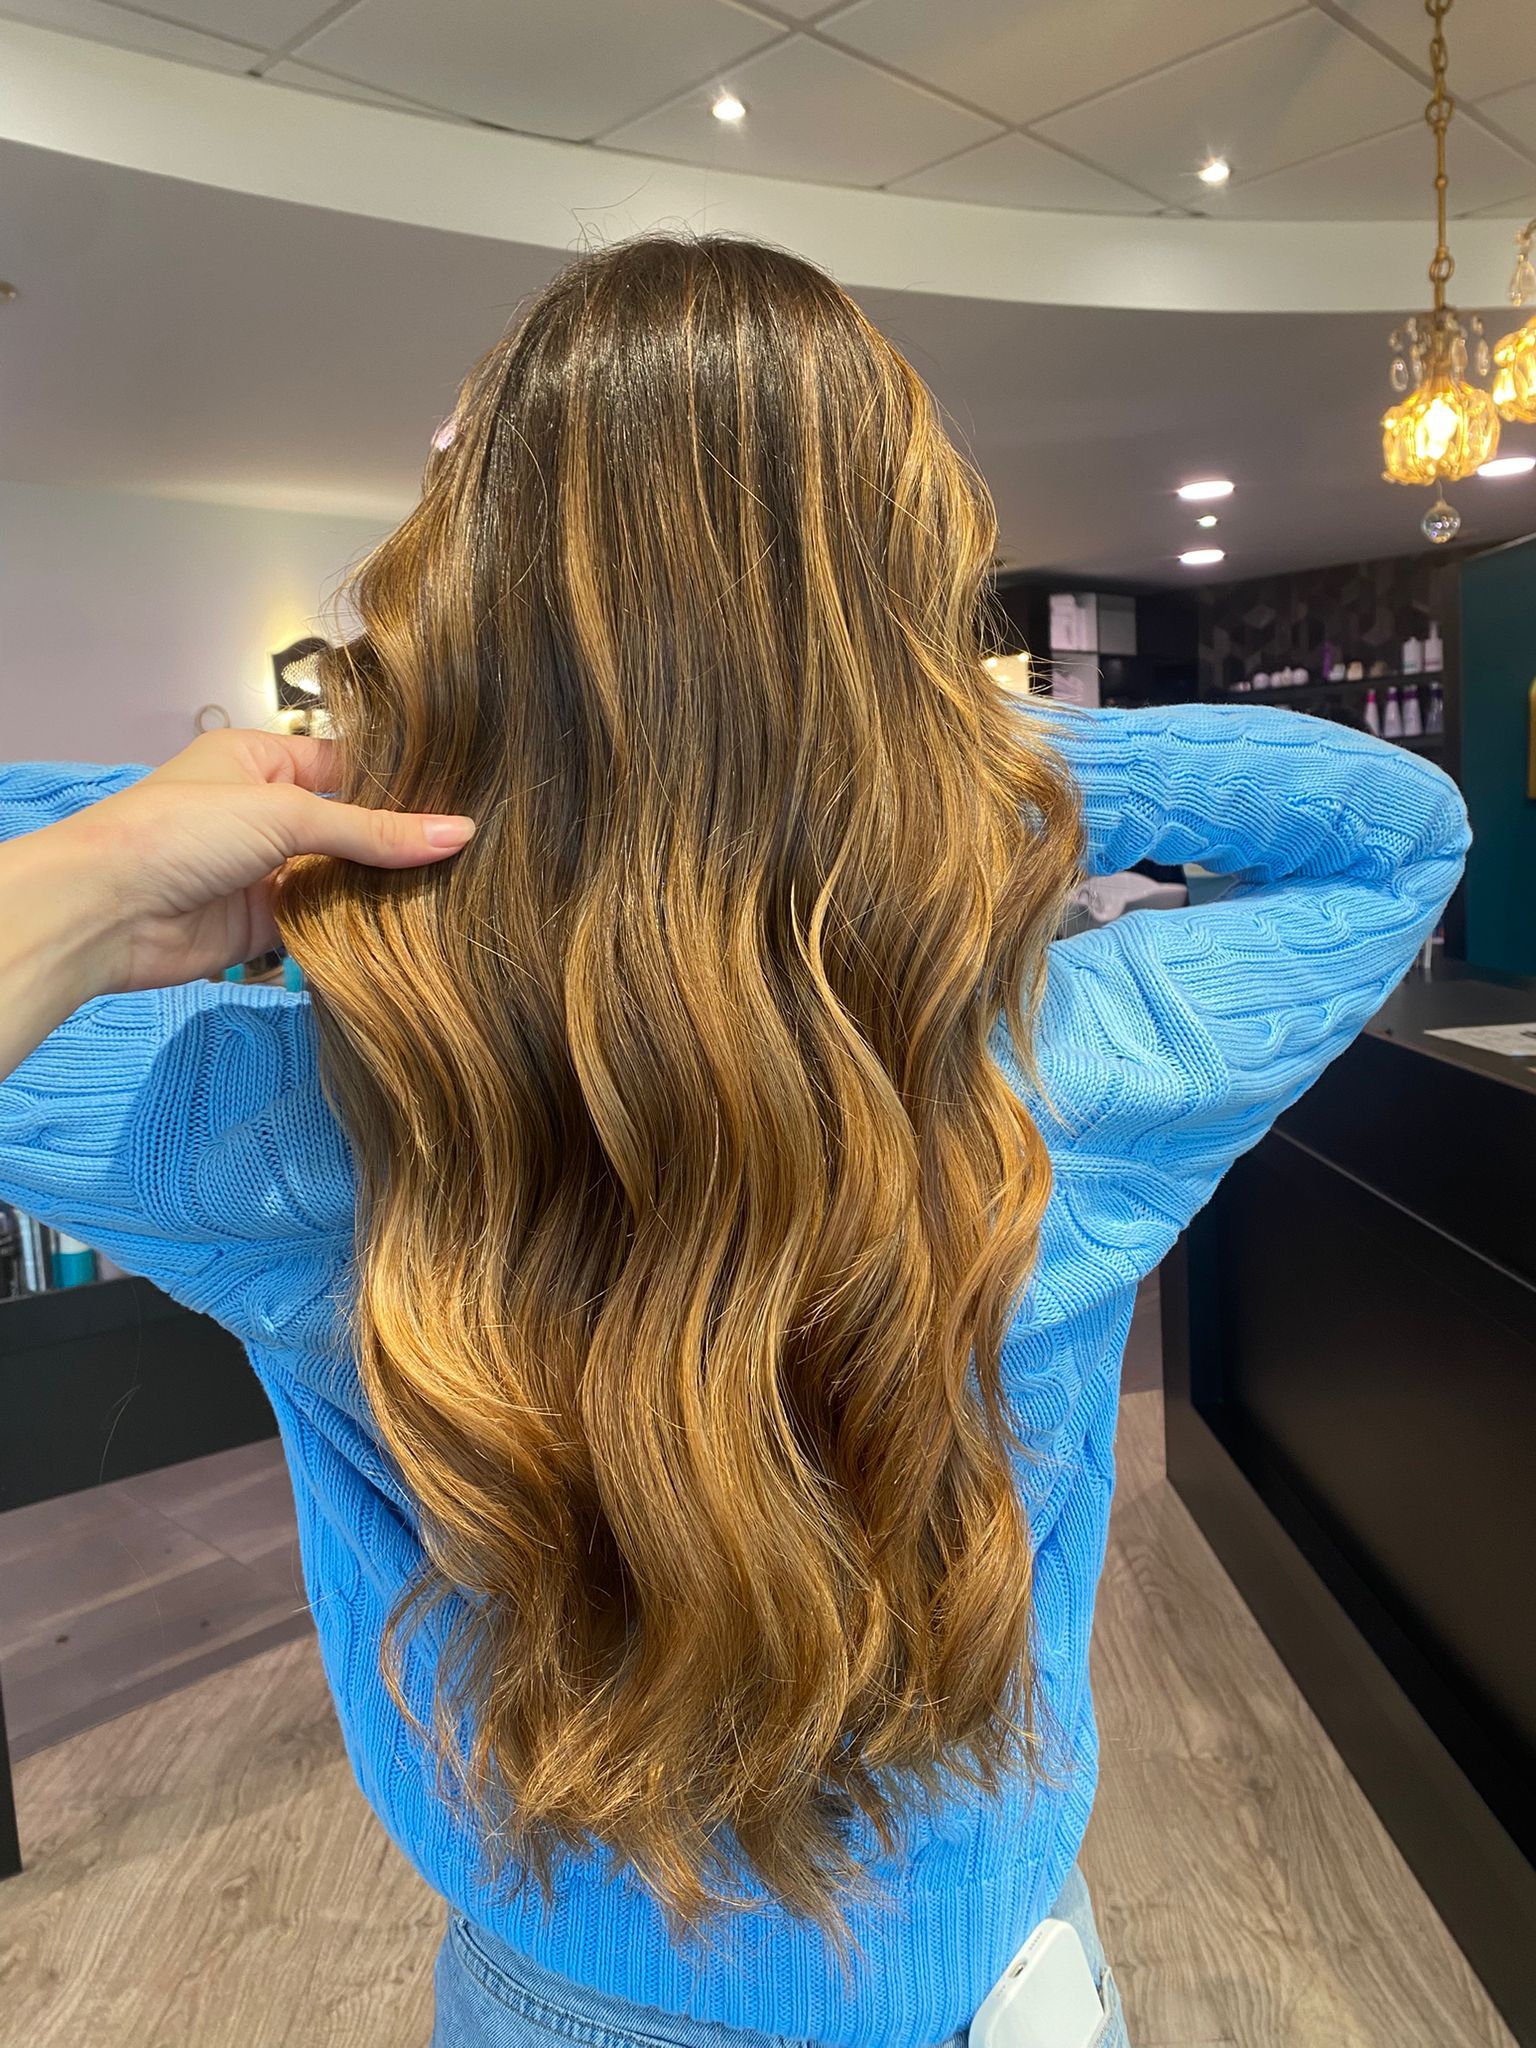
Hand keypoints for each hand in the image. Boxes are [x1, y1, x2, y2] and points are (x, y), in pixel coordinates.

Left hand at [0, 729, 473, 1078]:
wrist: (107, 911)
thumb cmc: (184, 831)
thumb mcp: (285, 814)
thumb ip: (373, 831)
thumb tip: (462, 833)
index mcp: (260, 761)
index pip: (346, 764)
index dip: (399, 780)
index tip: (465, 796)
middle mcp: (264, 812)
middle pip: (349, 825)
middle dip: (398, 841)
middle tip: (475, 851)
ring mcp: (265, 871)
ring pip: (340, 876)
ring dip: (383, 888)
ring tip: (460, 890)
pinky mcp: (264, 924)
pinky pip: (324, 920)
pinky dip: (359, 926)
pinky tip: (416, 928)